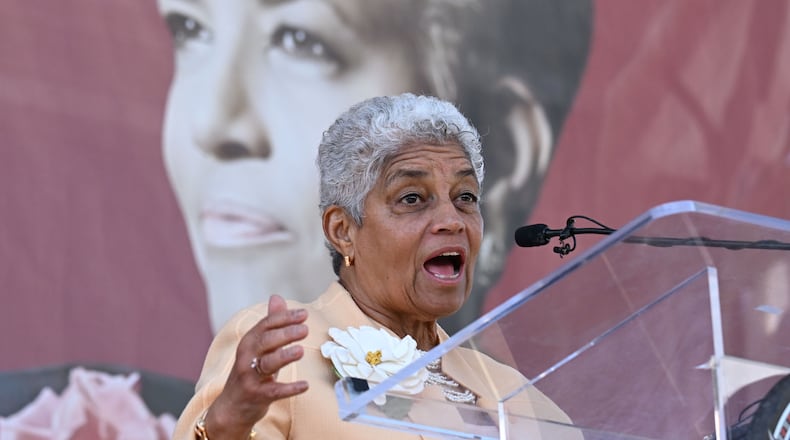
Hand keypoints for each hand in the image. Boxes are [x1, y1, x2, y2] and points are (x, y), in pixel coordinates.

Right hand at [205, 295, 308, 437]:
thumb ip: (270, 323)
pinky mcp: (256, 396)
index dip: (284, 318)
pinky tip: (305, 385)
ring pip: (267, 364)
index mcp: (248, 342)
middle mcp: (247, 357)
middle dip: (285, 334)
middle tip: (305, 329)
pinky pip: (274, 391)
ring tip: (301, 351)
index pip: (266, 324)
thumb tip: (277, 297)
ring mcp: (250, 377)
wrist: (231, 407)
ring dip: (284, 357)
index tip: (304, 314)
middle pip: (266, 341)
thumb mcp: (259, 347)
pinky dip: (289, 389)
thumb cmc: (250, 372)